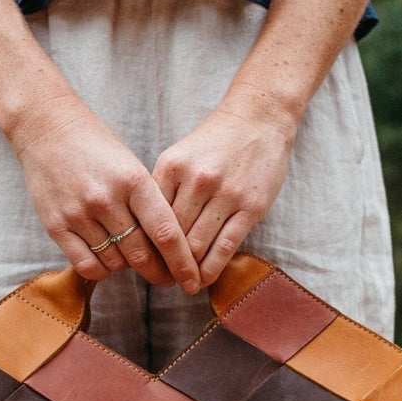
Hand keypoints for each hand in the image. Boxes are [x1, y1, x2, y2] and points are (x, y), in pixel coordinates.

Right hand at [14, 93, 200, 291]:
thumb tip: (169, 250)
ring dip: (129, 267)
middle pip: (141, 254)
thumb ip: (150, 205)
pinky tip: (108, 261)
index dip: (182, 263)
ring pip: (115, 263)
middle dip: (159, 273)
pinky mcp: (56, 225)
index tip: (191, 280)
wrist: (47, 127)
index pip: (166, 233)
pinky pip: (87, 265)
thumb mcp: (132, 168)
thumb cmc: (98, 148)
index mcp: (134, 180)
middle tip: (167, 279)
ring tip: (132, 257)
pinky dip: (103, 270)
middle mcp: (106, 199)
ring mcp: (79, 213)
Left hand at [152, 86, 295, 285]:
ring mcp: (225, 194)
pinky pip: (225, 247)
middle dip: (163, 262)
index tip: (142, 263)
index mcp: (171, 167)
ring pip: (196, 246)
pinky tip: (203, 280)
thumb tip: (145, 233)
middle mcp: (196, 180)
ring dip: (187, 270)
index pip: (148, 217)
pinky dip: (211, 269)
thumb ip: (164, 190)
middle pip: (170, 235)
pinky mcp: (250, 207)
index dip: (143, 245)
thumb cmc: (215, 142)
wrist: (259, 118)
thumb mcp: (179, 157)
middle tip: (161, 279)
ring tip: (182, 282)